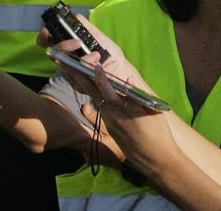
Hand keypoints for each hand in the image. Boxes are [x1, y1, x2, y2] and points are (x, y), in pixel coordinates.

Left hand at [73, 62, 176, 179]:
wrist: (155, 160)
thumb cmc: (158, 133)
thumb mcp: (151, 112)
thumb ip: (137, 95)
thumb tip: (127, 79)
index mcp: (123, 109)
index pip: (108, 90)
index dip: (100, 77)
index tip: (94, 65)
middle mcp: (111, 114)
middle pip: (91, 91)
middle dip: (76, 74)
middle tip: (61, 60)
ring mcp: (108, 121)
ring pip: (92, 98)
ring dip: (81, 82)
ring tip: (68, 67)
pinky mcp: (109, 127)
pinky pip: (98, 107)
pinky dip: (91, 94)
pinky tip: (84, 84)